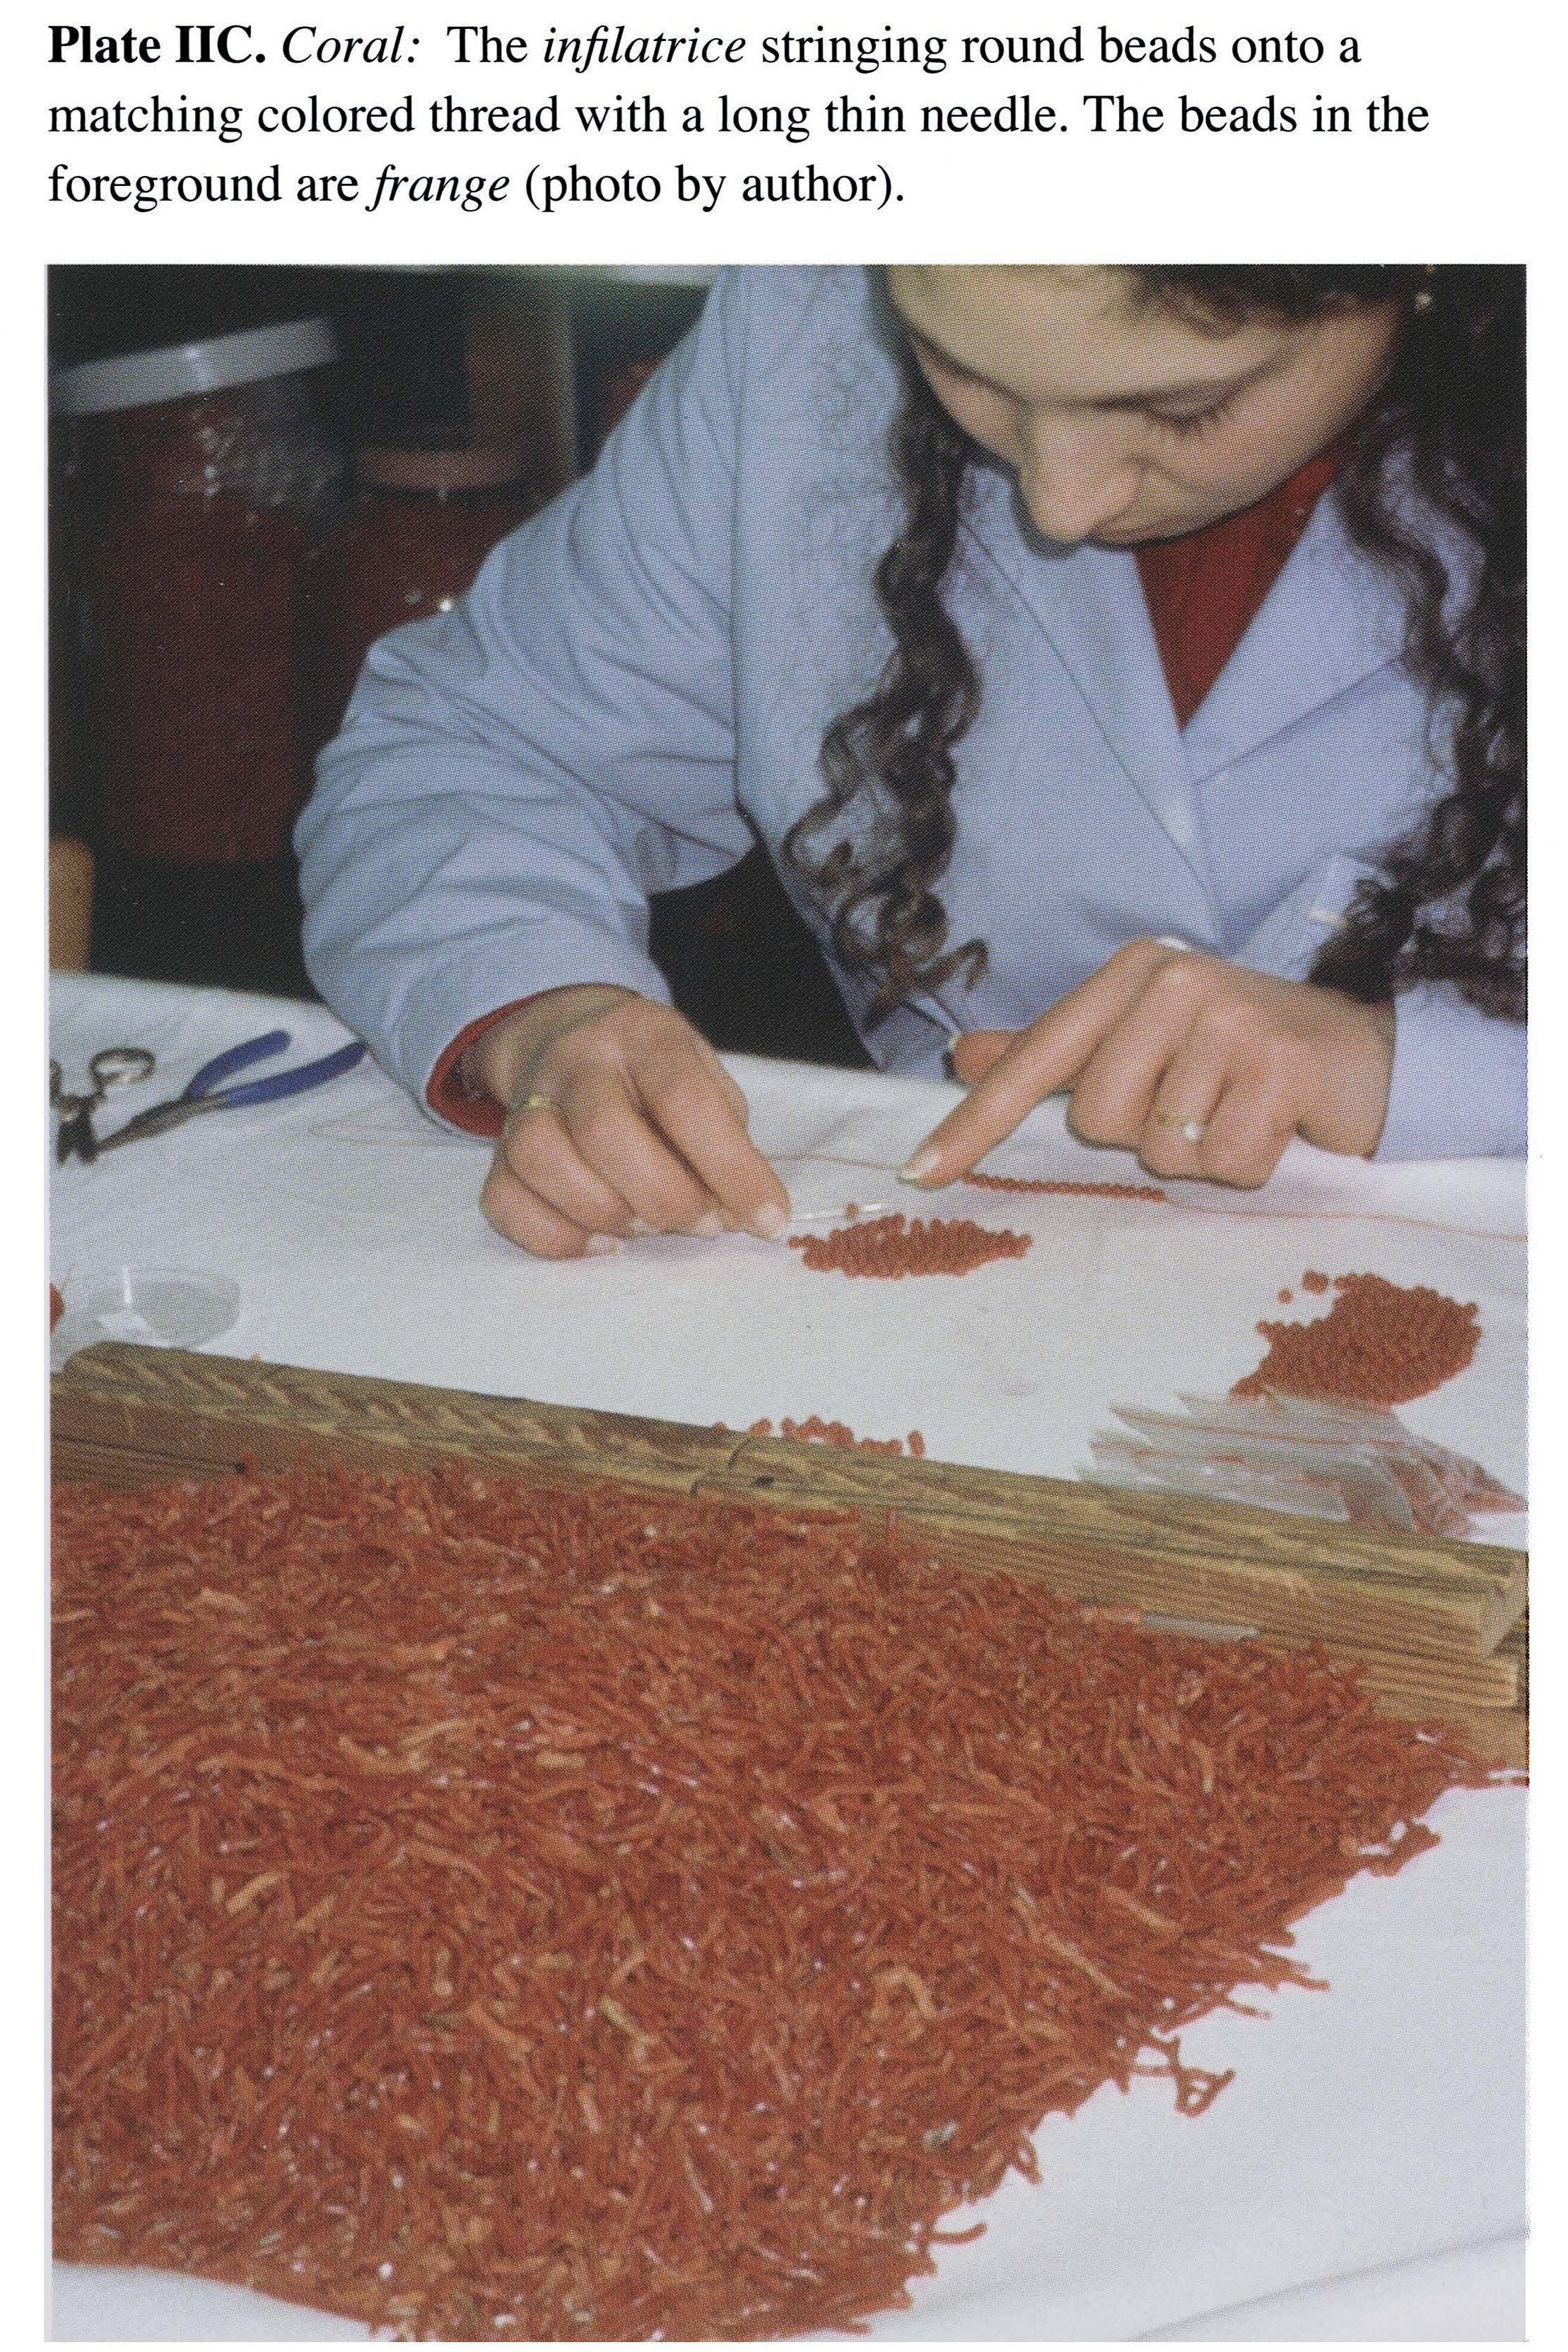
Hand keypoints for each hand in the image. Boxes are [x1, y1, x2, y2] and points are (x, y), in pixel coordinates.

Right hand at [472, 987, 790, 1257]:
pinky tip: (600, 1243)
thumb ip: (726, 1143)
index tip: (768, 1217)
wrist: (570, 1037)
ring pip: (541, 1157)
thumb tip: (743, 1216)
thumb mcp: (706, 1082)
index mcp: (645, 1034)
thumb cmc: (657, 1077)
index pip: (684, 1098)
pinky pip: (504, 1198)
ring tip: (648, 1227)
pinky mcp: (499, 1149)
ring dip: (606, 1213)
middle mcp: (578, 1060)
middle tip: (703, 1224)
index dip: (730, 1167)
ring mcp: (529, 1100)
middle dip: (665, 1196)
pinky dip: (554, 1236)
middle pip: (605, 1131)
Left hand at [901, 940, 1395, 1191]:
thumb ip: (1054, 1054)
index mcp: (1128, 976)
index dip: (975, 1124)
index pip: (1035, 1062)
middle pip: (1098, 1118)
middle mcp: (1173, 982)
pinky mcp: (1279, 1063)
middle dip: (1145, 1135)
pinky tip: (1274, 1126)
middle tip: (1199, 1104)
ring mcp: (1229, 1018)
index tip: (919, 1173)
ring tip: (1238, 1111)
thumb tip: (963, 1055)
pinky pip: (1222, 1162)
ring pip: (1160, 1148)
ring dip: (1200, 1155)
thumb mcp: (1140, 1041)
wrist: (1359, 1054)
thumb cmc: (1237, 1052)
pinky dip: (1249, 1165)